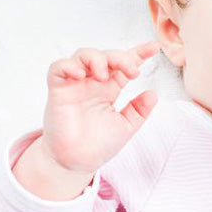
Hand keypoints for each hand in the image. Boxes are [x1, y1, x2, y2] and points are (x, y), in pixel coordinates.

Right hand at [42, 40, 161, 174]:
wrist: (77, 163)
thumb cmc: (98, 145)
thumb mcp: (126, 127)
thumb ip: (139, 110)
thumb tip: (153, 94)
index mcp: (110, 89)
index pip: (123, 65)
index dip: (138, 54)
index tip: (154, 48)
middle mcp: (93, 83)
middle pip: (106, 55)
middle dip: (120, 57)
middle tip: (132, 71)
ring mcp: (75, 85)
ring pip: (83, 55)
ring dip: (97, 58)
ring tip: (104, 75)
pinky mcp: (58, 91)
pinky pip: (57, 68)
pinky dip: (68, 66)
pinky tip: (80, 74)